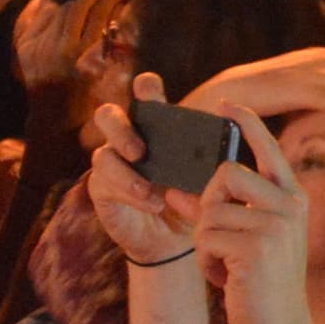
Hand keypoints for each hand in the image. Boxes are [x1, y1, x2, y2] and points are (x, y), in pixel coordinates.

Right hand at [83, 82, 198, 265]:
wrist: (179, 237)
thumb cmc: (195, 197)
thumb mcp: (210, 177)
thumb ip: (215, 162)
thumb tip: (223, 151)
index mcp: (156, 125)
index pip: (145, 93)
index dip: (145, 86)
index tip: (150, 90)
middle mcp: (127, 139)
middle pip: (107, 115)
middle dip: (120, 128)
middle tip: (140, 150)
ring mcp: (112, 163)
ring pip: (101, 154)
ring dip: (125, 171)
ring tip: (148, 187)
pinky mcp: (103, 190)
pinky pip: (104, 184)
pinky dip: (129, 193)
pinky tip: (153, 203)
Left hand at [193, 118, 323, 323]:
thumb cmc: (263, 283)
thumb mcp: (248, 241)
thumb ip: (221, 213)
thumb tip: (177, 193)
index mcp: (293, 198)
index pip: (268, 150)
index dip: (248, 125)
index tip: (228, 104)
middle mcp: (289, 205)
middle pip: (226, 174)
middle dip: (208, 204)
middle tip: (218, 237)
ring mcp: (274, 225)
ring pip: (210, 211)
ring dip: (206, 242)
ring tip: (225, 265)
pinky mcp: (254, 247)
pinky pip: (206, 238)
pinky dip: (206, 262)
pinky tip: (226, 278)